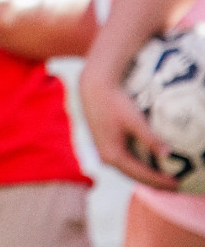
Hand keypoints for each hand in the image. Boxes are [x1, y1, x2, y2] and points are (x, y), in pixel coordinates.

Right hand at [79, 60, 179, 189]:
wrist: (94, 88)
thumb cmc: (114, 102)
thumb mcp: (134, 119)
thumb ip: (150, 138)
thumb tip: (168, 154)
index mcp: (112, 155)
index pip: (142, 175)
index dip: (161, 181)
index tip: (178, 183)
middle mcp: (106, 158)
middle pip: (135, 177)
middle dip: (155, 182)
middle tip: (176, 185)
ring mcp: (104, 153)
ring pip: (129, 171)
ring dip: (147, 176)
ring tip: (165, 178)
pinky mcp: (104, 146)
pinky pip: (124, 162)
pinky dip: (139, 167)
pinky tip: (149, 164)